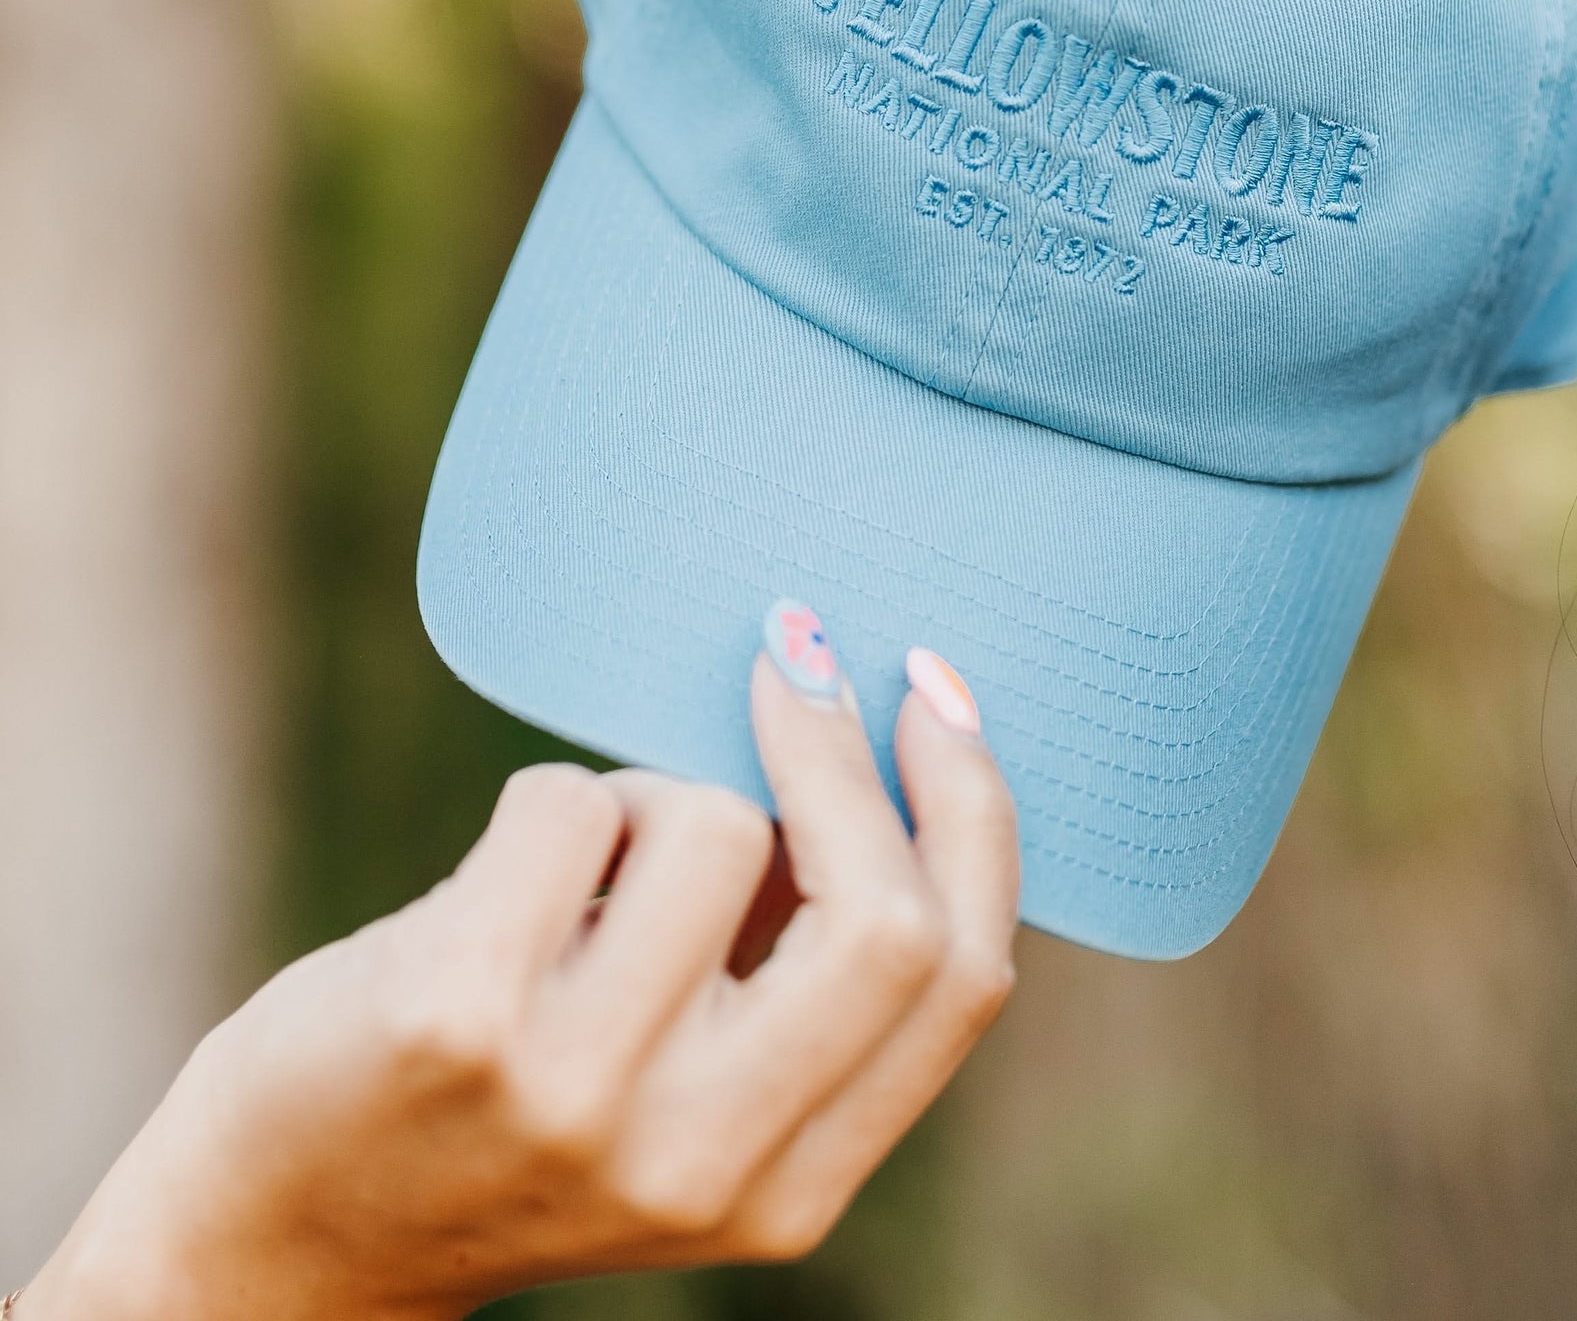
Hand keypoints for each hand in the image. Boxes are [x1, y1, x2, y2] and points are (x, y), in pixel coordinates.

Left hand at [20, 643, 1017, 1320]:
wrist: (276, 1241)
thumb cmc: (512, 1122)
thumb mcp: (692, 1105)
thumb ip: (796, 983)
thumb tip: (882, 752)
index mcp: (789, 1189)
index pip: (961, 978)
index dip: (973, 814)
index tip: (935, 700)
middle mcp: (698, 1158)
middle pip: (880, 917)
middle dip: (846, 753)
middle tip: (798, 661)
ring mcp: (576, 1093)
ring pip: (714, 826)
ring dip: (656, 787)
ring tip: (590, 851)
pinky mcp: (457, 1016)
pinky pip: (571, 799)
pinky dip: (554, 797)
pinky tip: (506, 875)